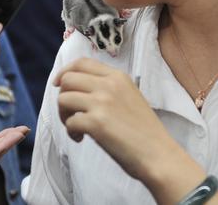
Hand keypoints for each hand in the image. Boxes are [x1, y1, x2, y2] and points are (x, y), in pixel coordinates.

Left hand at [54, 58, 190, 183]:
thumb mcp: (130, 96)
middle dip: (62, 96)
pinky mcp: (96, 123)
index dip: (65, 72)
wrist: (158, 154)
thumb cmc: (145, 131)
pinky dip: (70, 132)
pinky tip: (81, 139)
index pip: (82, 62)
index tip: (59, 84)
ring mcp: (102, 103)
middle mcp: (109, 85)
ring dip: (63, 115)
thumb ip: (109, 88)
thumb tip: (80, 89)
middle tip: (70, 113)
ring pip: (63, 98)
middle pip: (68, 78)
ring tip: (75, 128)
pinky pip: (69, 122)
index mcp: (118, 76)